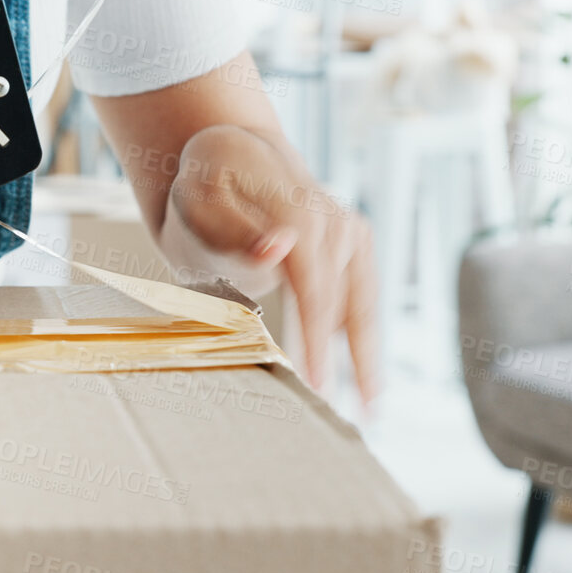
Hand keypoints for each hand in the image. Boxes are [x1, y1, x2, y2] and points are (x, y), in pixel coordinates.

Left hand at [166, 125, 379, 400]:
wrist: (230, 156)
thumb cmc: (203, 186)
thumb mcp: (200, 202)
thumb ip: (235, 229)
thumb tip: (282, 246)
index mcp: (295, 205)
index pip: (313, 283)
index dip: (318, 336)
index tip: (315, 381)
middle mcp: (332, 217)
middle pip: (342, 298)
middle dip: (344, 357)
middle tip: (351, 416)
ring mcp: (348, 229)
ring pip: (362, 301)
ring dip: (367, 355)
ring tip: (371, 409)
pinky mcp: (354, 242)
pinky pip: (361, 296)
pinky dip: (364, 336)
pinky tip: (367, 379)